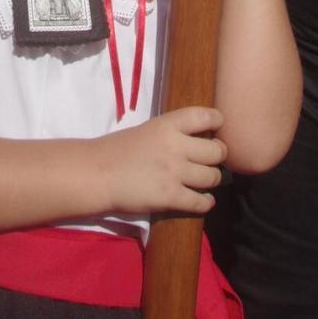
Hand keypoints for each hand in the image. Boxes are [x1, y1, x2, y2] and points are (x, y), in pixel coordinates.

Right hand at [102, 106, 225, 215]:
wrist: (98, 173)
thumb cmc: (119, 149)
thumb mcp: (148, 130)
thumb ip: (172, 133)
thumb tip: (197, 139)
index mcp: (168, 124)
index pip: (206, 116)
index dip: (217, 121)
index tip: (217, 127)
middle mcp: (176, 146)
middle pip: (217, 151)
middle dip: (218, 156)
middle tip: (212, 159)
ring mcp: (174, 172)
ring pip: (213, 177)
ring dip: (212, 179)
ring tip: (205, 180)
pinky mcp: (170, 197)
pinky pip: (201, 201)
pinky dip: (206, 202)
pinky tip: (204, 200)